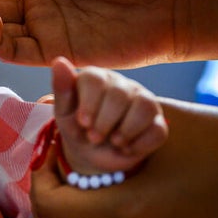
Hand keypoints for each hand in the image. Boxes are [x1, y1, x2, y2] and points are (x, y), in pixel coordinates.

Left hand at [30, 99, 217, 217]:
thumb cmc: (215, 141)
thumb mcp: (153, 124)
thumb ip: (102, 123)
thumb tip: (57, 109)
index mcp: (129, 209)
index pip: (53, 209)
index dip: (41, 179)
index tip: (51, 154)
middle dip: (46, 203)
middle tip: (56, 172)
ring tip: (75, 189)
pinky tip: (100, 205)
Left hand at [50, 57, 166, 174]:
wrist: (94, 155)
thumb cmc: (78, 128)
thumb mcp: (64, 113)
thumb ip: (62, 89)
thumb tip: (59, 62)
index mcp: (97, 78)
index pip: (95, 79)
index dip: (89, 103)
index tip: (83, 123)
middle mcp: (122, 85)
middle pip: (119, 95)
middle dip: (105, 121)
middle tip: (94, 138)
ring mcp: (142, 101)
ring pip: (145, 106)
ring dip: (127, 130)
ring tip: (114, 142)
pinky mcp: (157, 122)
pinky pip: (158, 129)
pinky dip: (141, 144)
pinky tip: (127, 149)